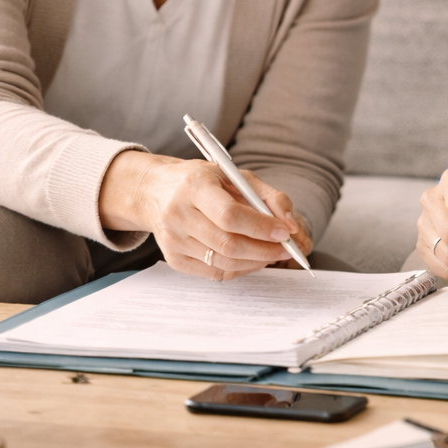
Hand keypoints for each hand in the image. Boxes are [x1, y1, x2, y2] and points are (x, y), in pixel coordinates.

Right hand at [98, 151, 311, 280]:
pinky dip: (240, 268)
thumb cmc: (201, 181)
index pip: (230, 215)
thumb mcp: (235, 175)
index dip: (261, 227)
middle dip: (265, 250)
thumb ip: (268, 197)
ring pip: (223, 262)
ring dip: (256, 262)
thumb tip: (292, 226)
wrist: (156, 191)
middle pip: (228, 244)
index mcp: (194, 186)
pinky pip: (214, 272)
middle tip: (288, 249)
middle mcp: (178, 214)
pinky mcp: (174, 259)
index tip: (285, 232)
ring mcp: (173, 240)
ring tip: (273, 253)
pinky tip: (252, 258)